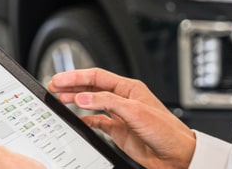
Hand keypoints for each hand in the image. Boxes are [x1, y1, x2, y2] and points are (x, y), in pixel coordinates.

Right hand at [48, 68, 195, 168]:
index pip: (97, 77)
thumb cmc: (166, 130)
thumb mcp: (135, 111)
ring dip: (76, 101)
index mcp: (129, 88)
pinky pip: (98, 122)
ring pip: (93, 104)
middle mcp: (124, 99)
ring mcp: (121, 115)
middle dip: (72, 86)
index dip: (77, 76)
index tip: (60, 79)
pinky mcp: (120, 131)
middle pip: (92, 88)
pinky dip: (86, 121)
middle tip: (54, 86)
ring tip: (60, 100)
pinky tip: (77, 120)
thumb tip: (83, 97)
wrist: (177, 155)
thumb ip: (107, 102)